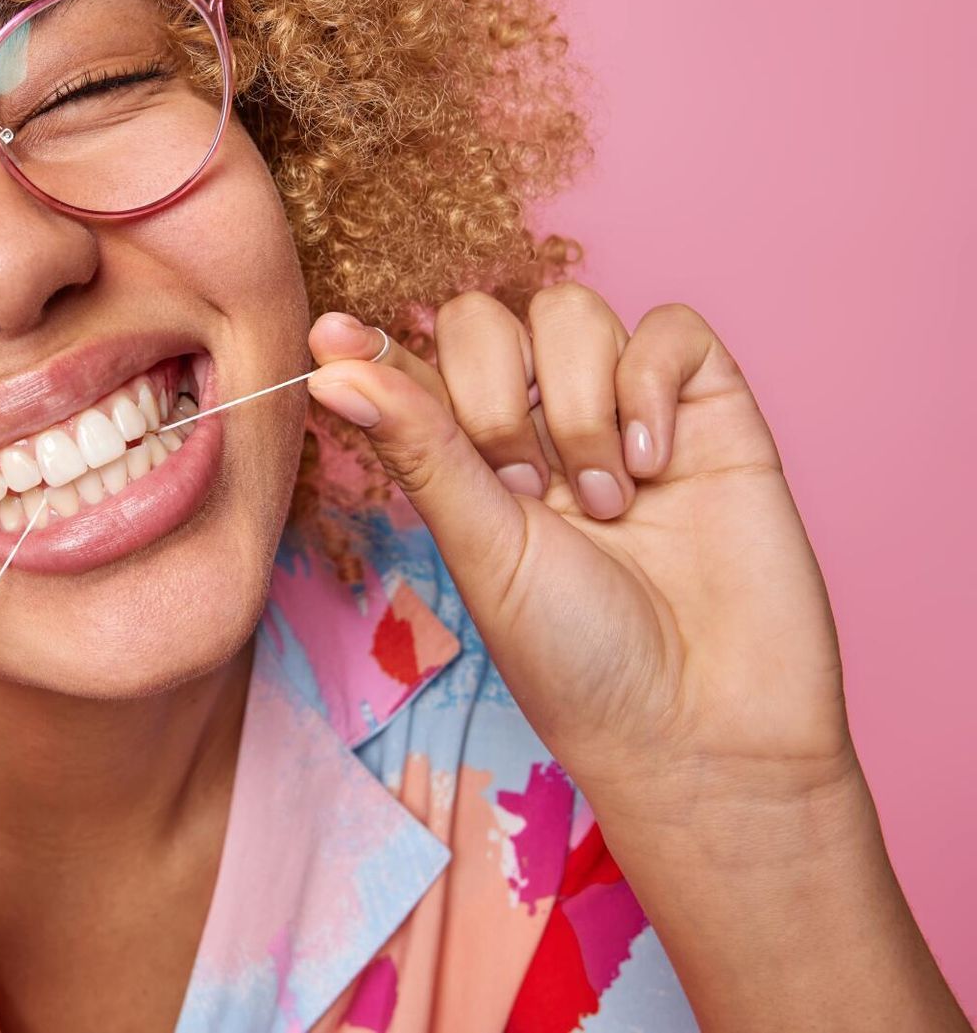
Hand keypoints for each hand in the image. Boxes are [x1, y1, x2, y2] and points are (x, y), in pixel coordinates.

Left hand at [306, 287, 850, 823]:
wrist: (704, 729)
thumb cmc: (580, 661)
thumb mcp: (482, 549)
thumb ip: (419, 446)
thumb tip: (325, 366)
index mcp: (468, 463)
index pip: (412, 368)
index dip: (373, 348)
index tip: (329, 337)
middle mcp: (542, 426)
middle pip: (487, 319)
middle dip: (493, 394)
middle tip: (527, 492)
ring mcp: (625, 412)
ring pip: (571, 310)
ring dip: (578, 403)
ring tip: (606, 502)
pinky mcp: (712, 410)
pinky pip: (671, 328)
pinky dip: (650, 383)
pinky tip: (657, 463)